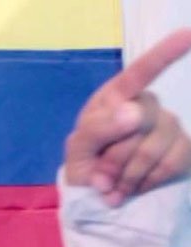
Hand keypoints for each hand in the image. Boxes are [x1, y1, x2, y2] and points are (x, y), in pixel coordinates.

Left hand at [65, 28, 190, 205]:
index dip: (165, 54)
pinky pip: (174, 161)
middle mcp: (145, 106)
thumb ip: (98, 129)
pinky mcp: (182, 149)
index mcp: (116, 97)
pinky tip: (136, 187)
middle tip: (101, 177)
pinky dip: (150, 180)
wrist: (100, 199)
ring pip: (157, 145)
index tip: (187, 35)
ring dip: (130, 174)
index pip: (140, 73)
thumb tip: (134, 112)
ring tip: (115, 187)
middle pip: (142, 121)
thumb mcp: (79, 149)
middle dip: (116, 156)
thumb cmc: (85, 166)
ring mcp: (167, 126)